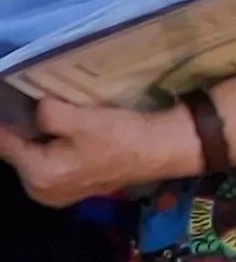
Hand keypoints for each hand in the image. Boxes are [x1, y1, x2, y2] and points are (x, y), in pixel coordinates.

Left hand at [0, 94, 198, 202]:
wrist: (160, 151)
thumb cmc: (123, 135)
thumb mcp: (82, 119)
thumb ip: (48, 113)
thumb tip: (36, 106)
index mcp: (39, 175)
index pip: (5, 144)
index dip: (6, 120)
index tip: (8, 100)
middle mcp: (40, 192)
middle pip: (16, 153)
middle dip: (22, 130)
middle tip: (33, 104)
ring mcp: (53, 194)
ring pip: (29, 159)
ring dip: (36, 139)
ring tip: (50, 117)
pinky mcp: (67, 190)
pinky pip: (44, 166)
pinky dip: (48, 149)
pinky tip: (63, 134)